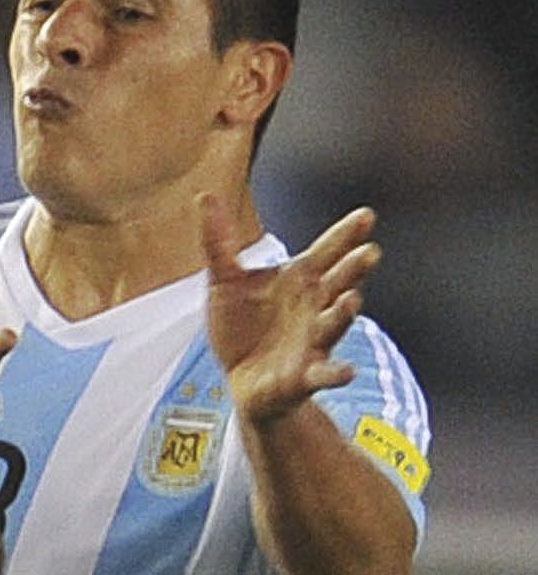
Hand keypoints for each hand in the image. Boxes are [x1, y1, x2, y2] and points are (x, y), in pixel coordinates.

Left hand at [201, 197, 379, 425]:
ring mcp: (313, 341)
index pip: (326, 252)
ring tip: (352, 300)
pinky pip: (323, 374)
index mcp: (300, 280)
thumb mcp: (225, 282)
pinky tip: (347, 371)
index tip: (365, 216)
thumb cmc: (242, 327)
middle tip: (369, 252)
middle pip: (338, 284)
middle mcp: (314, 307)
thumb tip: (205, 195)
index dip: (345, 235)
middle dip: (353, 269)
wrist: (241, 380)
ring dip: (344, 314)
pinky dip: (335, 373)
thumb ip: (219, 242)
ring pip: (333, 325)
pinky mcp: (304, 375)